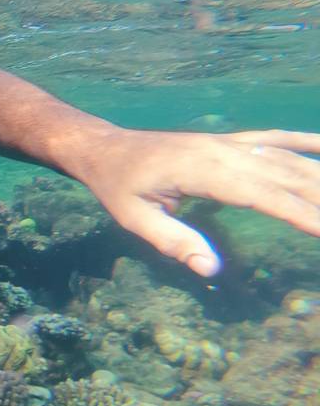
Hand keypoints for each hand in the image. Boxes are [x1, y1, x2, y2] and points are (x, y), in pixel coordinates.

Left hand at [74, 127, 319, 276]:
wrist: (105, 147)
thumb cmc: (117, 186)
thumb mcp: (133, 218)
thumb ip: (172, 241)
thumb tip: (209, 267)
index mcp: (202, 170)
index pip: (263, 195)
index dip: (300, 213)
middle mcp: (224, 151)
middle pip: (288, 175)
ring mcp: (229, 142)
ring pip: (289, 157)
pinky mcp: (230, 141)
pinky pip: (275, 138)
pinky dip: (307, 142)